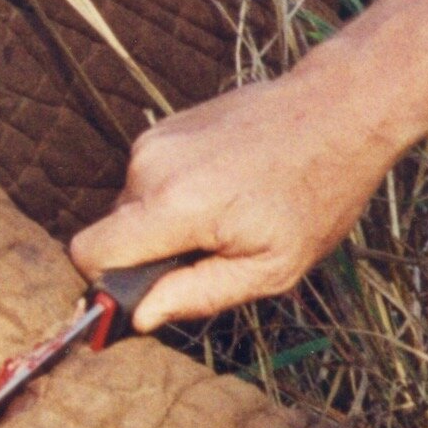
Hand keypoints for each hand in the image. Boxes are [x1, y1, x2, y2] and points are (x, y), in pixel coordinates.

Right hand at [67, 42, 427, 330]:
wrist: (339, 109)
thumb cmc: (316, 193)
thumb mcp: (272, 267)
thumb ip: (198, 295)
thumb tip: (140, 317)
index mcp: (172, 205)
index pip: (88, 253)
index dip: (106, 284)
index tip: (148, 293)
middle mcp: (151, 165)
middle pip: (113, 233)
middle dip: (150, 255)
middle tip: (216, 251)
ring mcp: (156, 138)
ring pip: (133, 207)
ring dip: (169, 223)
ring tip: (231, 212)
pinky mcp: (167, 125)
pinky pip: (151, 179)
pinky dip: (177, 194)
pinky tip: (228, 186)